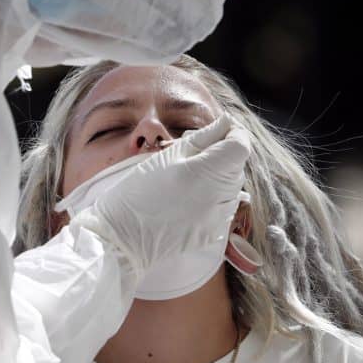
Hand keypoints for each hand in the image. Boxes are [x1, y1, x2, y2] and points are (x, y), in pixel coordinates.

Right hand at [70, 114, 251, 274]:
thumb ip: (202, 138)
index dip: (233, 132)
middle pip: (237, 165)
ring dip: (217, 175)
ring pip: (231, 186)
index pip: (241, 145)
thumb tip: (225, 123)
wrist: (121, 238)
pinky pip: (222, 206)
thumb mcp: (166, 157)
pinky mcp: (212, 233)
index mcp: (207, 172)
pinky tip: (187, 197)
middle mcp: (220, 197)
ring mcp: (218, 219)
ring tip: (186, 176)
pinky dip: (212, 196)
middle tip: (191, 151)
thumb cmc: (137, 193)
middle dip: (221, 153)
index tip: (219, 130)